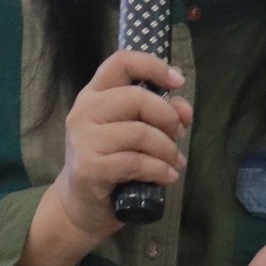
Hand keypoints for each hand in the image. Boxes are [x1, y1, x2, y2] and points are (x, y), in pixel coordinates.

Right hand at [49, 49, 192, 241]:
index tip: (178, 82)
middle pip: (136, 98)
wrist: (81, 204)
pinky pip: (136, 162)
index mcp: (94, 94)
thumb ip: (159, 113)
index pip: (121, 62)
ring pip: (140, 133)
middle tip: (178, 135)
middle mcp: (84, 111)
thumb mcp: (133, 130)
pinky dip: (160, 170)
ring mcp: (83, 140)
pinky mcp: (89, 168)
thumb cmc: (110, 161)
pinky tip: (168, 176)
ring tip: (175, 162)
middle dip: (167, 117)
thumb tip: (184, 110)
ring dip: (167, 149)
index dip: (154, 66)